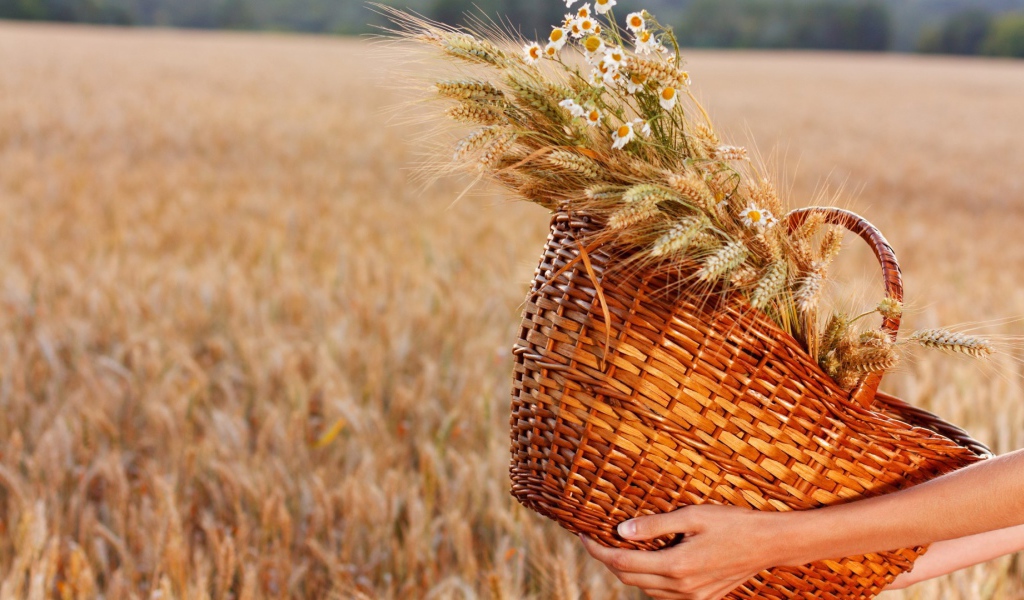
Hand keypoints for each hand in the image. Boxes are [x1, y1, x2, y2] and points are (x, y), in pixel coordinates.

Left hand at [579, 504, 785, 599]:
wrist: (769, 544)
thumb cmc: (733, 523)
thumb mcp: (693, 515)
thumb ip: (655, 526)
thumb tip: (621, 531)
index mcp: (676, 566)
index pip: (622, 563)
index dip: (598, 550)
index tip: (583, 535)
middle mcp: (681, 588)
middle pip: (629, 579)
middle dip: (608, 560)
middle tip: (596, 538)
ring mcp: (692, 597)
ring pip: (646, 590)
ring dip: (629, 571)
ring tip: (621, 547)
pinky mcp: (702, 599)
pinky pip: (664, 594)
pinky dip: (650, 579)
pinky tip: (650, 560)